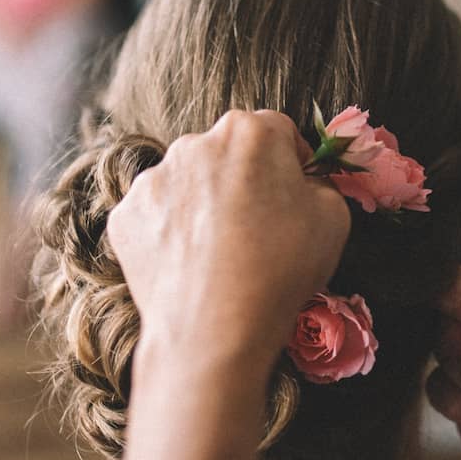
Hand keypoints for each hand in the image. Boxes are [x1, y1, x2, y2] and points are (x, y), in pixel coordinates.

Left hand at [107, 110, 351, 372]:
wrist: (215, 328)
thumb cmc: (282, 267)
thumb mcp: (334, 217)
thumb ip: (319, 184)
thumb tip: (302, 184)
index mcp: (249, 131)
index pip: (277, 131)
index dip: (291, 162)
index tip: (294, 193)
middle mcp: (194, 143)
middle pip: (227, 153)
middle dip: (243, 180)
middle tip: (258, 226)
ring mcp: (153, 178)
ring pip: (188, 183)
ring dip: (204, 204)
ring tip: (221, 252)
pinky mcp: (126, 215)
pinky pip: (156, 216)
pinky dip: (171, 233)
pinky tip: (190, 264)